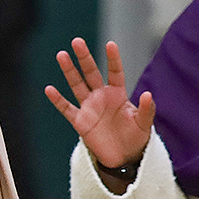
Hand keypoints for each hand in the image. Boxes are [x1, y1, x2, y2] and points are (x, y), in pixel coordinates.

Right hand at [45, 38, 154, 170]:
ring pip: (77, 85)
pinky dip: (58, 100)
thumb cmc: (136, 137)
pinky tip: (49, 90)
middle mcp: (101, 96)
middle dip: (84, 58)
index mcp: (118, 94)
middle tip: (77, 41)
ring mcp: (89, 107)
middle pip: (91, 73)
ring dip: (69, 71)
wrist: (123, 156)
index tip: (111, 44)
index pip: (115, 72)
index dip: (113, 59)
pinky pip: (67, 108)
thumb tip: (148, 94)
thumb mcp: (144, 124)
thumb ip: (147, 110)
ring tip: (62, 55)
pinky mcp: (80, 121)